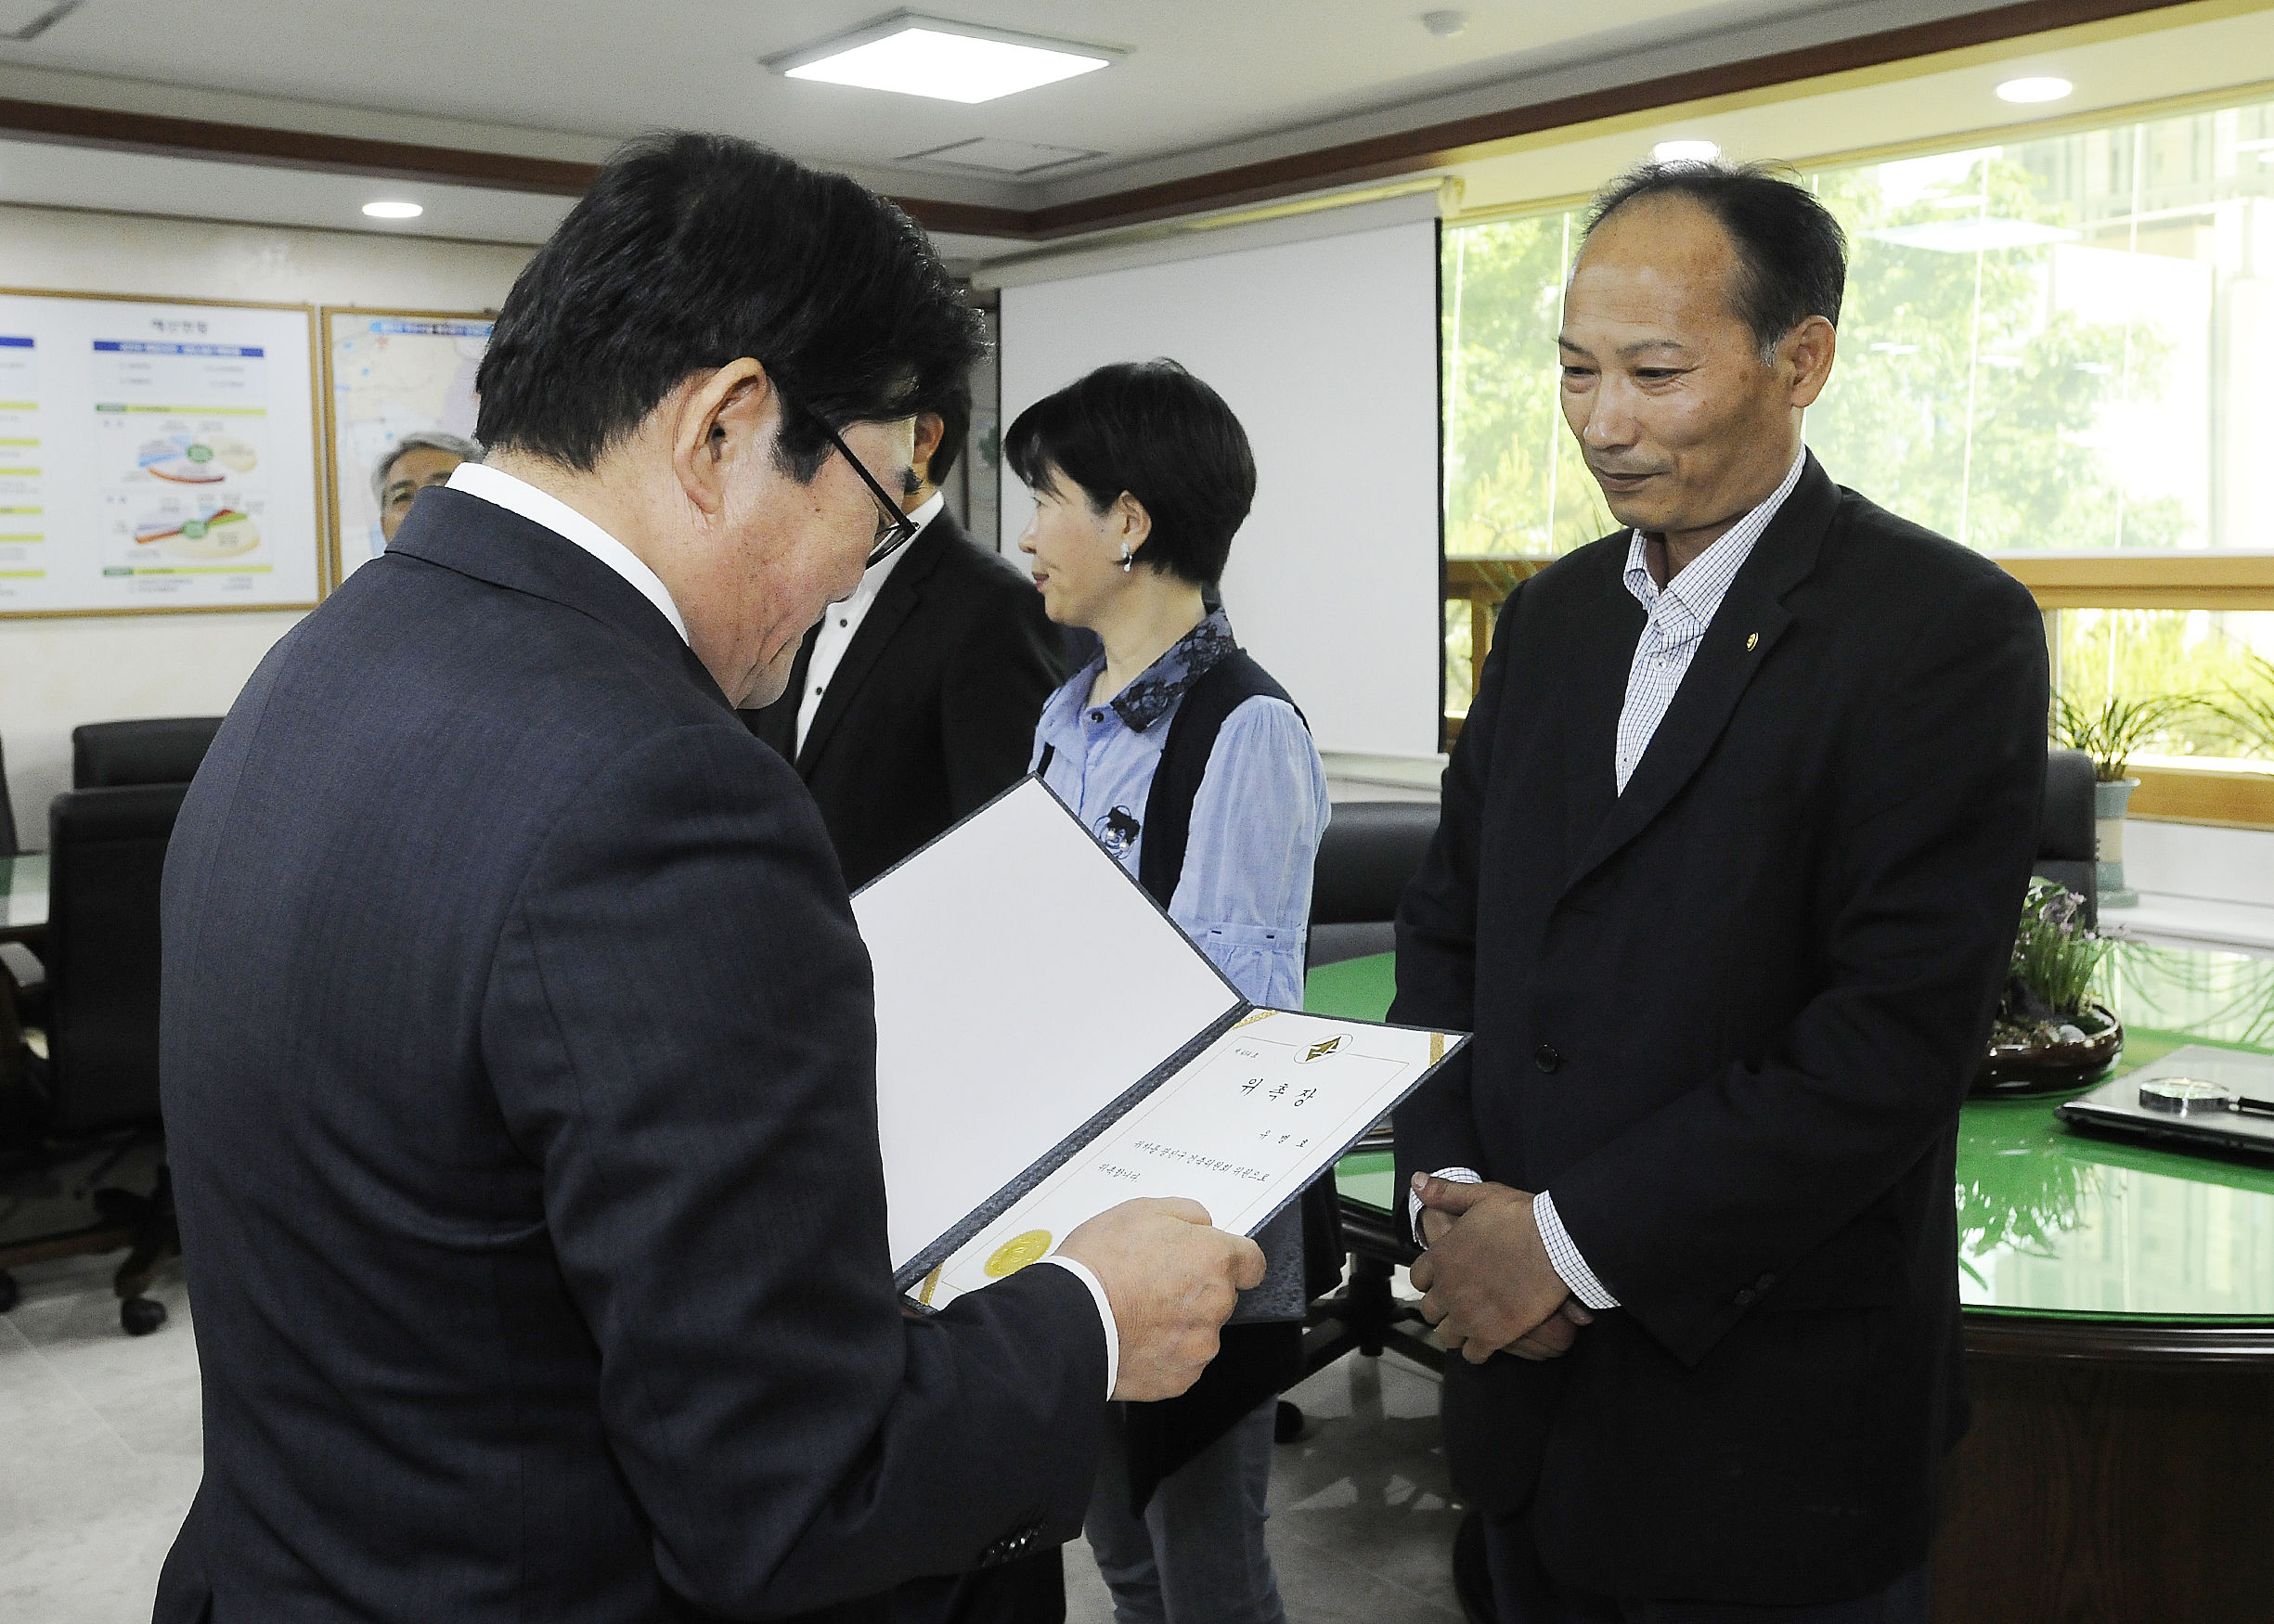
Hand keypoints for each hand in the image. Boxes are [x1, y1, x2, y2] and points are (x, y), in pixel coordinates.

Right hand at [1058, 1197, 1266, 1401]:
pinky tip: (1134, 1339)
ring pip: (1200, 1332)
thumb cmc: (1099, 1265)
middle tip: (1154, 1284)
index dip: (1232, 1260)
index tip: (1217, 1263)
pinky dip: (1162, 1353)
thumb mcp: (1142, 1210)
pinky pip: (1180, 1362)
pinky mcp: (1180, 1378)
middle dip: (1196, 1291)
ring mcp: (1199, 1346)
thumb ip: (1187, 1214)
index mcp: (1213, 1260)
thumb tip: (1202, 1225)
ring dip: (1179, 1324)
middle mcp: (1216, 1305)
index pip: (1252, 1263)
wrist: (1068, 1320)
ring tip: (1137, 1314)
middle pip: (1221, 1297)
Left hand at [1407, 1175, 1592, 1363]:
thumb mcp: (1481, 1195)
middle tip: (1460, 1304)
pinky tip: (1486, 1343)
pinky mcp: (1492, 1335)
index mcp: (1441, 1257)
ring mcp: (1468, 1315)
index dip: (1431, 1281)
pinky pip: (1472, 1355)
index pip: (1418, 1279)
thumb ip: (1446, 1193)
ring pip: (1446, 1336)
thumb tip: (1418, 1182)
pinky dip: (1476, 1351)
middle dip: (1443, 1308)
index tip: (1444, 1281)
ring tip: (1471, 1325)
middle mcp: (1448, 1289)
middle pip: (1430, 1311)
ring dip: (1456, 1331)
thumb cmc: (1520, 1217)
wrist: (1555, 1243)